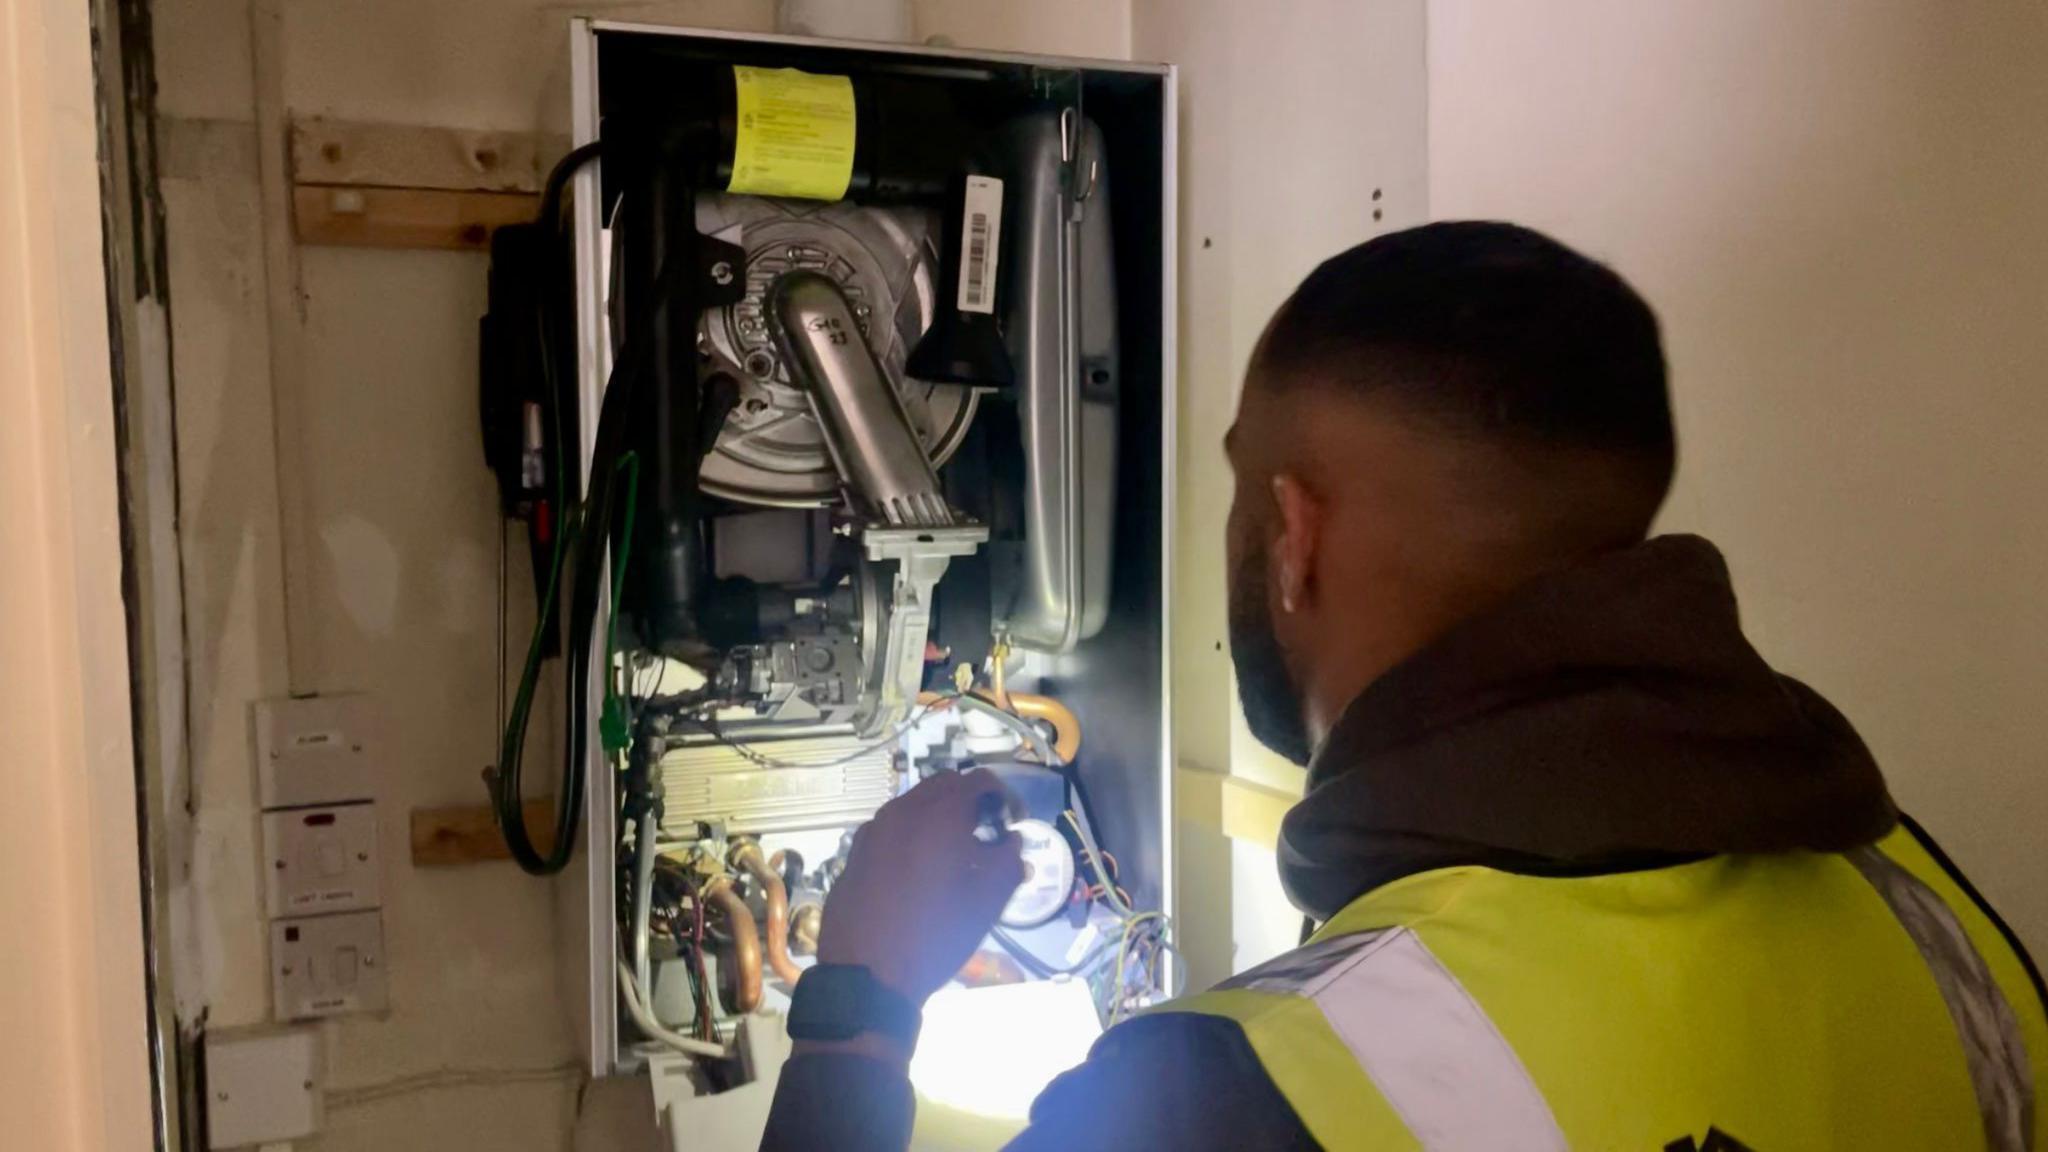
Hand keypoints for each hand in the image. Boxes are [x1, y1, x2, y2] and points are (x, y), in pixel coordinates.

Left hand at [816, 769, 1025, 1010]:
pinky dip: (911, 836)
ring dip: (938, 817)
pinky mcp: (855, 853)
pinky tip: (917, 872)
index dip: (1005, 797)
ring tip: (952, 855)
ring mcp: (873, 830)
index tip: (1014, 824)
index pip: (981, 781)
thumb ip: (1009, 861)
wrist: (867, 975)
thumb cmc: (936, 934)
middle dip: (970, 802)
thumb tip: (1011, 842)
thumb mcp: (988, 901)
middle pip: (944, 785)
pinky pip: (890, 829)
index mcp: (939, 814)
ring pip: (913, 805)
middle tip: (986, 834)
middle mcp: (902, 810)